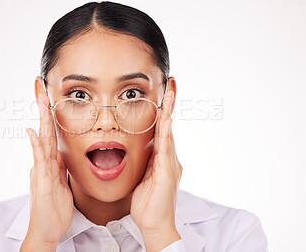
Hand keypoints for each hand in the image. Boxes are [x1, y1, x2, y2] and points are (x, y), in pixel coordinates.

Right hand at [20, 93, 73, 251]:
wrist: (47, 231)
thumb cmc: (55, 209)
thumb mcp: (62, 184)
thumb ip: (60, 168)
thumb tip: (61, 154)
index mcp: (51, 163)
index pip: (51, 134)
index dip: (51, 116)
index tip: (50, 98)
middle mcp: (44, 163)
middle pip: (45, 131)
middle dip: (44, 109)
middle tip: (42, 87)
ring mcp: (41, 171)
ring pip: (42, 140)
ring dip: (41, 119)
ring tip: (40, 99)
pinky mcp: (40, 181)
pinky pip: (39, 160)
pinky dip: (36, 145)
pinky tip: (32, 131)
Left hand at [130, 91, 182, 250]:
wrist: (154, 225)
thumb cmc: (147, 204)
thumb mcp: (143, 178)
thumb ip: (145, 163)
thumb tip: (139, 151)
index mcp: (162, 160)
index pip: (162, 131)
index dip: (163, 113)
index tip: (163, 96)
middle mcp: (169, 159)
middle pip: (168, 127)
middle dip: (169, 106)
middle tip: (171, 86)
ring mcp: (170, 165)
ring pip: (169, 133)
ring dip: (169, 113)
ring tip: (170, 94)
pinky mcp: (168, 173)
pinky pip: (166, 149)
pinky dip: (166, 133)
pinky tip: (166, 119)